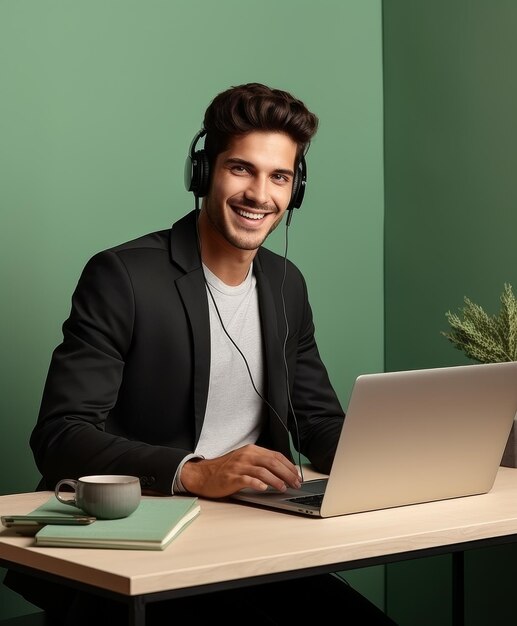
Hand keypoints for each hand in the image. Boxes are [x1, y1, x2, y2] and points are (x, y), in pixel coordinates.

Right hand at [180, 444, 301, 498]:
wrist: (203, 475)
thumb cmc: (225, 469)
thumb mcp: (244, 460)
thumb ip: (259, 462)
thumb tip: (281, 471)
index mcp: (251, 450)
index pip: (275, 456)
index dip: (289, 466)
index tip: (297, 475)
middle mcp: (246, 456)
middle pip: (272, 463)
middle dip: (287, 474)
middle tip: (295, 483)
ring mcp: (238, 466)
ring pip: (263, 471)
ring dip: (276, 480)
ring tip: (284, 488)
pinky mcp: (231, 478)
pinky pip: (247, 480)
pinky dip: (258, 484)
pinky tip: (264, 489)